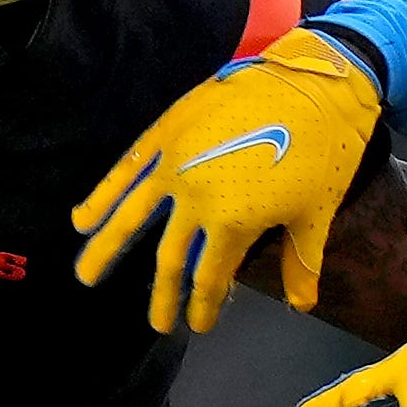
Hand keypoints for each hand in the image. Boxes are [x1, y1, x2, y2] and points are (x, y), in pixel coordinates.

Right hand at [72, 27, 381, 332]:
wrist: (314, 81)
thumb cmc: (324, 151)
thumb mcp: (316, 214)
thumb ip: (300, 263)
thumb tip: (302, 305)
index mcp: (232, 223)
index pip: (209, 277)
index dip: (204, 305)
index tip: (197, 325)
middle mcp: (195, 198)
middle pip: (170, 258)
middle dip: (163, 295)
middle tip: (157, 325)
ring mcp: (175, 163)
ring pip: (131, 215)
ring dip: (106, 249)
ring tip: (85, 276)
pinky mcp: (167, 132)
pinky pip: (127, 168)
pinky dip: (103, 194)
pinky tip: (83, 218)